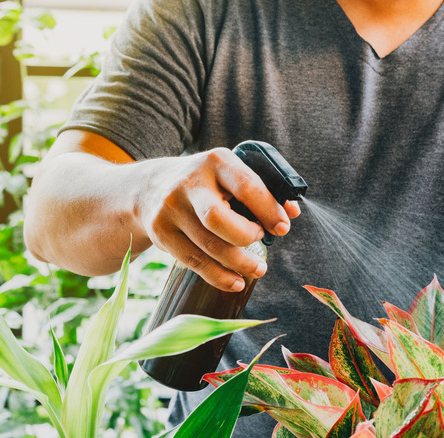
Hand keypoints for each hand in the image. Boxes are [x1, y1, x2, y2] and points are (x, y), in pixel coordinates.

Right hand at [138, 148, 299, 291]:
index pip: (247, 186)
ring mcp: (171, 209)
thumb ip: (262, 190)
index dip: (269, 210)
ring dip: (238, 263)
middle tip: (261, 240)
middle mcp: (189, 183)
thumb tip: (292, 212)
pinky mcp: (161, 233)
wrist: (151, 187)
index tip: (283, 227)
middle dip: (246, 237)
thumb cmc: (207, 183)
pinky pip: (193, 261)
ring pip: (208, 246)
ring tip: (257, 269)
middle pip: (218, 220)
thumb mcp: (229, 175)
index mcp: (216, 161)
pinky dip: (218, 276)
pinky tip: (235, 281)